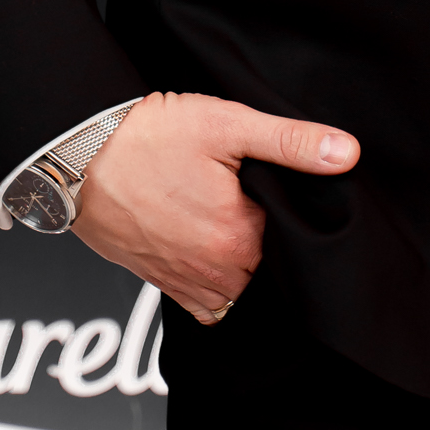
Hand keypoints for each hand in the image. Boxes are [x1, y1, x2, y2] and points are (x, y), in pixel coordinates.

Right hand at [71, 90, 359, 323]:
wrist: (81, 158)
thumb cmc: (150, 137)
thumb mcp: (227, 124)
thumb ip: (290, 141)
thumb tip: (348, 153)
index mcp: (239, 238)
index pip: (296, 236)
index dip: (294, 206)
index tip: (279, 182)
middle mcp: (217, 275)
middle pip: (270, 265)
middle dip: (272, 235)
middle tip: (254, 193)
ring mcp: (187, 285)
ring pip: (242, 288)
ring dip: (248, 262)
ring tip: (236, 217)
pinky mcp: (163, 286)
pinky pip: (208, 305)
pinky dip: (221, 286)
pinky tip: (218, 249)